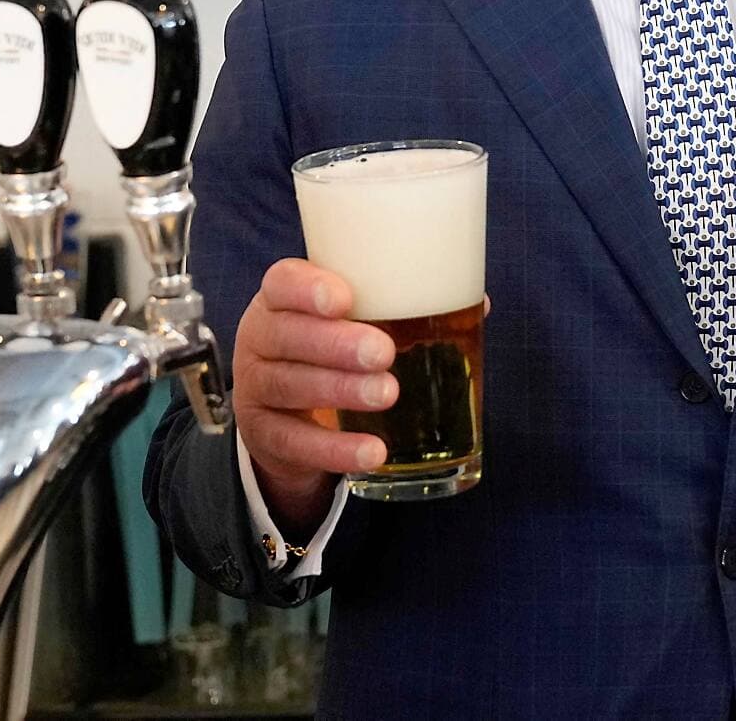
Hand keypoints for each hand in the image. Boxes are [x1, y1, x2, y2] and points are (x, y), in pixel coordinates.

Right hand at [232, 259, 396, 534]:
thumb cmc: (328, 350)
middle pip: (285, 335)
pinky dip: (334, 450)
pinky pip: (295, 444)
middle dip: (334, 343)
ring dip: (339, 390)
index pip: (282, 283)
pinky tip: (373, 452)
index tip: (345, 297)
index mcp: (282, 300)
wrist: (285, 415)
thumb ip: (400, 308)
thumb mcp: (350, 323)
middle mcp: (260, 338)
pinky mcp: (263, 436)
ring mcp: (256, 388)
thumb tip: (480, 301)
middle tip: (383, 352)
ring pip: (288, 386)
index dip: (307, 288)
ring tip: (388, 394)